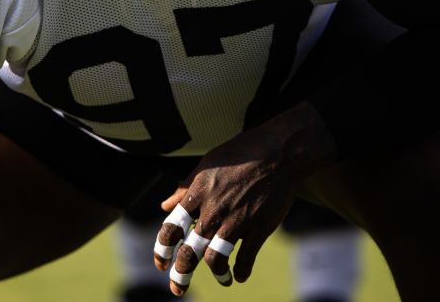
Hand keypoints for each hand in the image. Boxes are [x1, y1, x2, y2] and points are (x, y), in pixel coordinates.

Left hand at [152, 104, 335, 295]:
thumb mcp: (207, 165)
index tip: (161, 264)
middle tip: (178, 288)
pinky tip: (240, 275)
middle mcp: (213, 211)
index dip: (162, 251)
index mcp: (197, 194)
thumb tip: (165, 205)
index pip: (170, 229)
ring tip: (221, 279)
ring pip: (216, 260)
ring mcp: (236, 221)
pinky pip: (246, 258)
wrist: (279, 152)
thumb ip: (186, 188)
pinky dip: (241, 272)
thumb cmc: (241, 153)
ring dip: (216, 275)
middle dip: (181, 274)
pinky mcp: (259, 228)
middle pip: (190, 252)